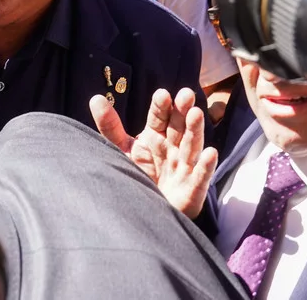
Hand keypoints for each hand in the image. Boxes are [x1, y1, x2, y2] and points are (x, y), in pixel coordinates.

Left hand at [90, 88, 217, 218]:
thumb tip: (96, 98)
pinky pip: (200, 177)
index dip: (160, 107)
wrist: (146, 211)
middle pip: (177, 127)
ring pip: (190, 146)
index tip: (162, 95)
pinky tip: (210, 153)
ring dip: (194, 131)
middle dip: (181, 112)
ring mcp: (184, 168)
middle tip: (186, 94)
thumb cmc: (137, 176)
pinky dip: (205, 166)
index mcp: (155, 137)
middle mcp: (172, 149)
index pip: (158, 118)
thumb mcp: (121, 150)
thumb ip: (110, 127)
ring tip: (196, 114)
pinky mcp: (192, 189)